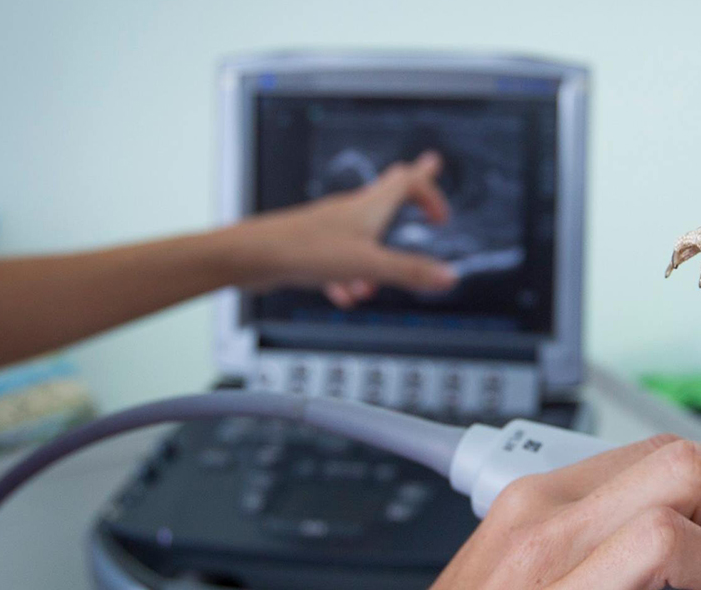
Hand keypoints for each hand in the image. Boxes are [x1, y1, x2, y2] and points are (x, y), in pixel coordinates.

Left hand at [224, 150, 458, 306]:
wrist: (252, 256)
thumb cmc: (304, 250)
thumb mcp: (368, 265)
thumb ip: (409, 272)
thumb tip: (448, 276)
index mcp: (369, 207)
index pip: (409, 181)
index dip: (430, 194)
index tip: (441, 217)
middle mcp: (351, 211)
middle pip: (388, 194)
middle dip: (411, 196)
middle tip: (426, 182)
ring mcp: (331, 228)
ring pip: (365, 235)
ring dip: (378, 259)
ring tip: (376, 285)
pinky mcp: (313, 247)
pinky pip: (341, 259)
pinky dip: (350, 277)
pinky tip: (345, 296)